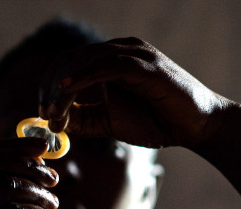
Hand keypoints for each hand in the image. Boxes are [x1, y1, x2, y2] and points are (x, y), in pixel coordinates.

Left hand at [38, 37, 232, 149]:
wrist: (197, 126)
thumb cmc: (158, 122)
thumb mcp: (109, 123)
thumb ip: (83, 119)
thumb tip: (54, 121)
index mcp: (110, 61)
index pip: (68, 63)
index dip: (49, 86)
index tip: (42, 114)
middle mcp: (120, 50)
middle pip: (70, 58)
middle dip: (51, 86)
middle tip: (44, 114)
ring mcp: (134, 54)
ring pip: (85, 60)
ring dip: (63, 86)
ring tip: (53, 110)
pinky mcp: (145, 66)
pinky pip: (106, 65)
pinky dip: (83, 77)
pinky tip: (67, 92)